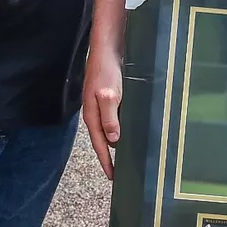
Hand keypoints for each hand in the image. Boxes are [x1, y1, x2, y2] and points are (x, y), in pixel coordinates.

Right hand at [82, 44, 123, 179]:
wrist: (107, 48)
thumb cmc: (106, 70)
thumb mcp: (108, 94)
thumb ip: (110, 117)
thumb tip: (113, 140)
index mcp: (92, 116)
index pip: (99, 145)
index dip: (106, 162)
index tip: (113, 177)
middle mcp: (96, 114)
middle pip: (104, 141)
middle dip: (112, 157)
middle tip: (123, 172)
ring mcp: (103, 107)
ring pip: (111, 130)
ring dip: (119, 143)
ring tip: (130, 156)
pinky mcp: (112, 99)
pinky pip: (117, 119)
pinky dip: (124, 128)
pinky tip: (133, 131)